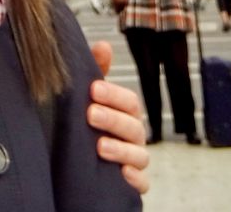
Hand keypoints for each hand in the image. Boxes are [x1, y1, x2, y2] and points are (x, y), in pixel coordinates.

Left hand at [86, 46, 149, 193]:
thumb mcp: (94, 99)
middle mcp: (134, 136)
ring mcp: (135, 160)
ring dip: (121, 150)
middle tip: (90, 113)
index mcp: (126, 114)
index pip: (129, 101)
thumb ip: (99, 73)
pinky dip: (135, 179)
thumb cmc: (95, 126)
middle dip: (113, 119)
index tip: (94, 88)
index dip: (113, 94)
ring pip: (139, 155)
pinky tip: (122, 174)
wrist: (88, 166)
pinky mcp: (133, 184)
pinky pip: (142, 183)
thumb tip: (103, 45)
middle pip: (133, 126)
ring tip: (100, 146)